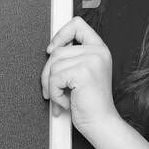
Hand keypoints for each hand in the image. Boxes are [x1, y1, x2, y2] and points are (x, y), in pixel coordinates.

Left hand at [41, 16, 118, 136]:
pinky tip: (66, 102)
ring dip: (51, 86)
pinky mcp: (83, 72)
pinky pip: (54, 79)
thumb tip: (50, 49)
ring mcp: (92, 60)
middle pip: (57, 50)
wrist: (100, 123)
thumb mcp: (83, 74)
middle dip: (48, 73)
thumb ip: (72, 58)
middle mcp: (98, 52)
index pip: (77, 24)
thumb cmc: (90, 103)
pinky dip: (55, 94)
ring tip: (62, 98)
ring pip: (53, 66)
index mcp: (99, 49)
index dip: (60, 35)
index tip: (52, 50)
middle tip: (53, 90)